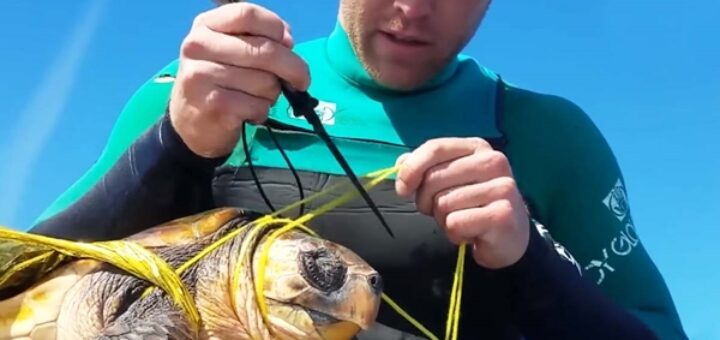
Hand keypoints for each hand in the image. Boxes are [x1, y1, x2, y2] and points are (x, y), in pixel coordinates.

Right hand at [169, 2, 309, 157]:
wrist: (190, 123)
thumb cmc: (220, 81)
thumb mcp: (232, 51)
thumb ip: (260, 39)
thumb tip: (288, 42)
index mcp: (205, 25)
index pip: (248, 13)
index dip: (276, 28)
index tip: (289, 44)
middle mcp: (198, 46)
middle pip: (264, 50)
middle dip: (293, 67)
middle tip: (302, 80)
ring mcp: (203, 76)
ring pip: (265, 81)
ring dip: (272, 94)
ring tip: (256, 97)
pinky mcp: (214, 105)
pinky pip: (259, 105)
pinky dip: (262, 111)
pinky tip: (248, 112)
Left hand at [395, 138, 529, 268]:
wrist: (508, 236)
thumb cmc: (472, 204)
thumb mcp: (448, 181)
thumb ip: (425, 168)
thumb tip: (401, 162)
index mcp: (477, 147)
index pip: (435, 148)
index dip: (411, 169)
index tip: (402, 189)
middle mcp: (493, 162)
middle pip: (434, 178)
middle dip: (427, 201)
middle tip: (442, 211)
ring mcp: (502, 187)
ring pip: (443, 204)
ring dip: (443, 219)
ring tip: (462, 220)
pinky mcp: (503, 215)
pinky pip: (455, 223)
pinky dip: (455, 233)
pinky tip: (472, 233)